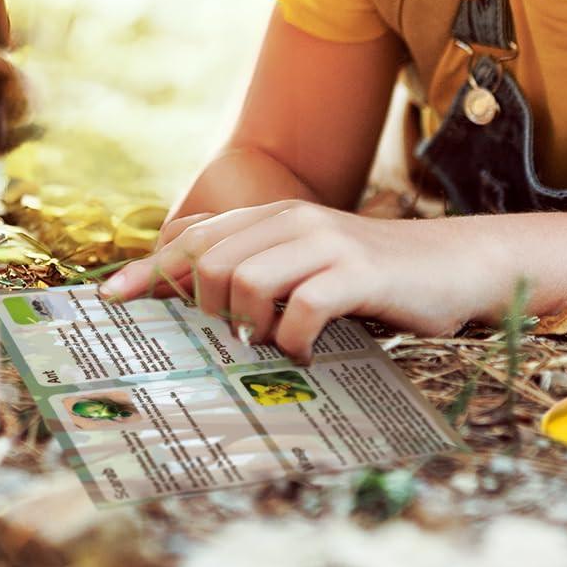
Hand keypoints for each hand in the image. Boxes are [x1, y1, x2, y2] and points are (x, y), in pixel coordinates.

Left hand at [98, 200, 495, 358]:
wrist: (454, 265)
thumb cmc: (372, 277)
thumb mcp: (306, 265)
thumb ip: (255, 271)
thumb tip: (188, 300)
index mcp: (272, 216)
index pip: (192, 237)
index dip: (149, 271)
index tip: (112, 300)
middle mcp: (291, 220)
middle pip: (207, 262)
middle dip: (206, 310)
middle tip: (237, 336)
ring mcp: (324, 243)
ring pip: (244, 282)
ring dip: (249, 327)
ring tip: (273, 343)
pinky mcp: (358, 273)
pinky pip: (300, 309)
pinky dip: (293, 340)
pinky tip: (307, 350)